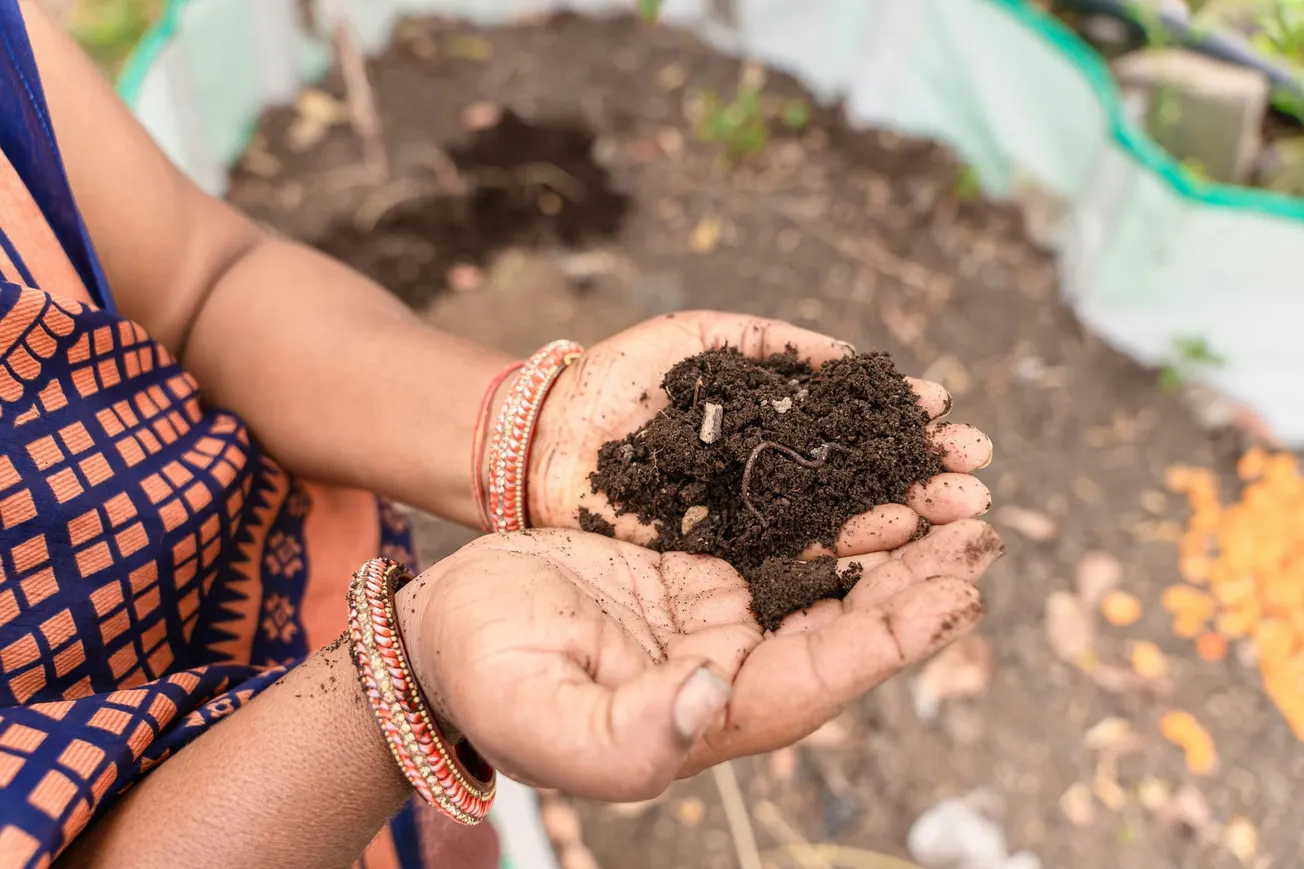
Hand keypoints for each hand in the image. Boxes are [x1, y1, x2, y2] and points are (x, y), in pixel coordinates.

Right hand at [396, 521, 1002, 800]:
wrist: (443, 629)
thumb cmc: (486, 678)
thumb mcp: (546, 717)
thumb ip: (632, 731)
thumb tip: (718, 695)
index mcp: (712, 717)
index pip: (827, 676)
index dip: (897, 634)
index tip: (961, 590)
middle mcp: (732, 671)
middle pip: (844, 623)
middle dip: (915, 576)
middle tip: (979, 522)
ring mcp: (715, 618)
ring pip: (820, 576)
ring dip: (883, 536)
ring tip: (944, 490)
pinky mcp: (693, 571)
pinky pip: (774, 536)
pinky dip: (822, 508)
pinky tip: (861, 473)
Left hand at [529, 311, 992, 554]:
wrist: (548, 432)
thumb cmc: (622, 377)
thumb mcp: (706, 339)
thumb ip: (777, 347)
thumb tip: (854, 359)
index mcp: (774, 427)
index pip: (855, 430)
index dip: (901, 426)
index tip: (950, 418)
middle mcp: (774, 479)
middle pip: (862, 480)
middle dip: (922, 478)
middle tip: (978, 476)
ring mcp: (751, 522)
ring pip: (838, 524)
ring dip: (902, 517)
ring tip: (958, 510)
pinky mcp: (720, 561)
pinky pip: (787, 559)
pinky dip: (841, 552)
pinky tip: (891, 540)